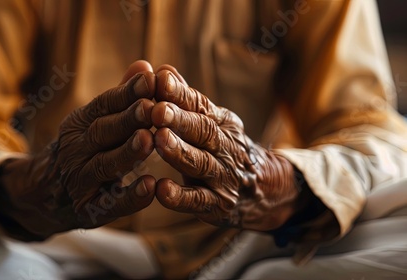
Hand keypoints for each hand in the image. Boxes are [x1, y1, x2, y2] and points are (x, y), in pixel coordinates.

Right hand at [0, 61, 156, 239]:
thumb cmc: (82, 151)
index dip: (127, 93)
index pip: (103, 105)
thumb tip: (145, 66)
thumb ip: (121, 97)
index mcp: (79, 124)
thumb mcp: (92, 122)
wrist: (44, 194)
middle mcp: (75, 150)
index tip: (151, 80)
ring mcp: (79, 181)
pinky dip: (129, 197)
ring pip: (104, 165)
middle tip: (152, 107)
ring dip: (127, 153)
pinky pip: (110, 203)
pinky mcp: (88, 209)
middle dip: (128, 119)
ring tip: (149, 140)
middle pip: (102, 132)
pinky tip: (150, 187)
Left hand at [151, 66, 303, 230]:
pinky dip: (179, 197)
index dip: (181, 93)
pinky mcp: (218, 205)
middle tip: (156, 109)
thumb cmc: (224, 149)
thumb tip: (163, 70)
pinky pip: (198, 201)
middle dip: (180, 120)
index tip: (160, 79)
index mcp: (222, 123)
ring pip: (201, 164)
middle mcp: (226, 147)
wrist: (264, 188)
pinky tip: (160, 189)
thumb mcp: (213, 122)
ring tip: (159, 140)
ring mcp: (224, 178)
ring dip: (179, 152)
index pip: (200, 105)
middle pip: (204, 131)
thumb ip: (187, 100)